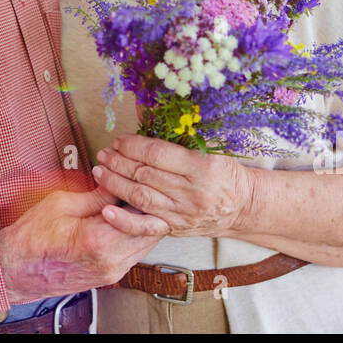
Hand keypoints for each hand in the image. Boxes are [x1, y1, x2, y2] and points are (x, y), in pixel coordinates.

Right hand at [0, 186, 168, 305]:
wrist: (15, 270)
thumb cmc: (31, 238)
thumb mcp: (62, 204)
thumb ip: (98, 195)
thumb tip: (119, 184)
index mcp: (99, 241)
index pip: (143, 214)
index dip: (144, 193)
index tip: (138, 179)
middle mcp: (111, 261)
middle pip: (152, 231)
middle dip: (148, 207)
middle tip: (137, 187)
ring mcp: (112, 273)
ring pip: (147, 244)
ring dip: (143, 222)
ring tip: (128, 201)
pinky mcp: (110, 277)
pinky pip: (134, 253)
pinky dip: (134, 235)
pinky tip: (122, 219)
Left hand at [92, 136, 253, 238]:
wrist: (242, 206)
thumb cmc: (225, 172)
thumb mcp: (211, 148)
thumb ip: (183, 135)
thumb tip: (150, 113)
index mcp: (202, 167)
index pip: (158, 154)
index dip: (133, 146)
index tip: (119, 140)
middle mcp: (191, 192)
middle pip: (145, 174)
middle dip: (119, 161)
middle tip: (104, 153)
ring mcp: (181, 213)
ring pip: (140, 197)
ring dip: (115, 183)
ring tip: (100, 171)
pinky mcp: (174, 228)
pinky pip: (145, 227)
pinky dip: (124, 221)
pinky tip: (106, 212)